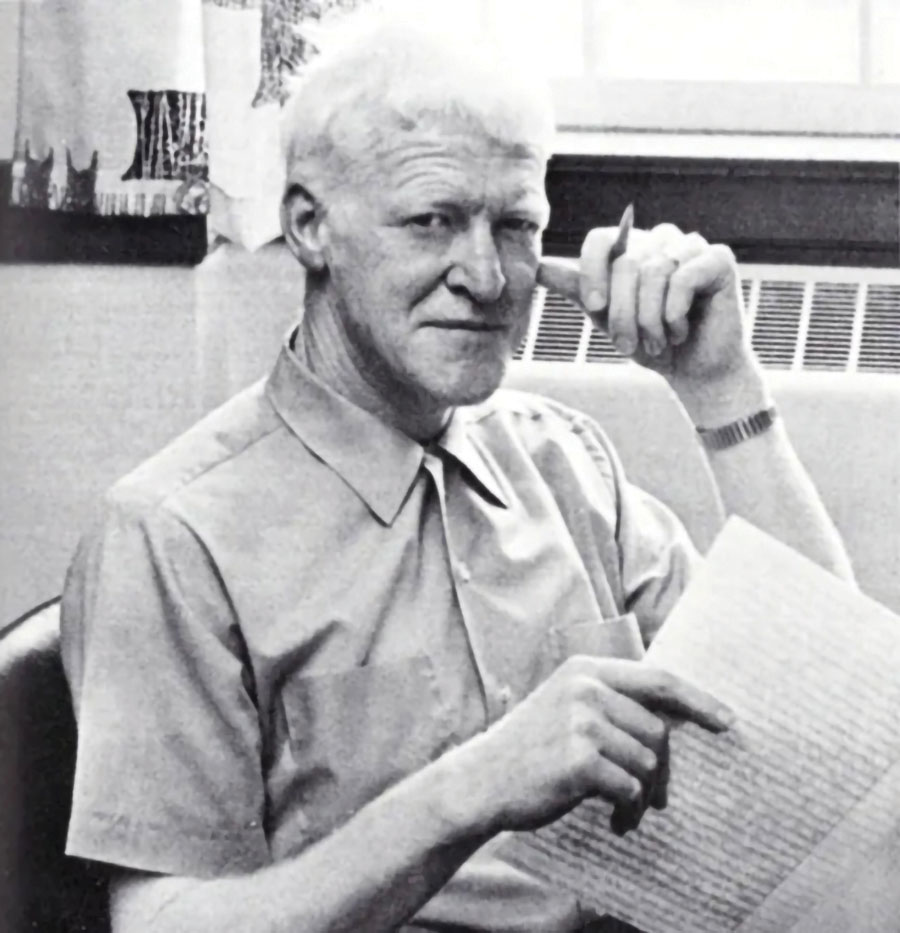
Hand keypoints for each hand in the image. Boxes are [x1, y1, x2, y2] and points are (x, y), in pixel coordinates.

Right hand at [453, 656, 733, 836]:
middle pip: (658, 730)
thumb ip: (611, 704)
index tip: (727, 721)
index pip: (658, 679)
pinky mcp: (578, 759)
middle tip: (656, 798)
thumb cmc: (531, 749)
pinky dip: (629, 809)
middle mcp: (585, 688)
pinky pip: (630, 788)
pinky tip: (614, 819)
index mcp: (586, 670)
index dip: (698, 700)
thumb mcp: (567, 707)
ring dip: (645, 795)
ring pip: (648, 762)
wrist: (482, 779)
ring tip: (627, 810)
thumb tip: (675, 722)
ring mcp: (581, 721)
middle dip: (664, 770)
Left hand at [537, 211, 755, 392]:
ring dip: (650, 319)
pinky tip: (681, 329)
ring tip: (658, 341)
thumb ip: (577, 289)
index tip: (595, 308)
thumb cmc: (650, 341)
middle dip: (623, 313)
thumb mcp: (605, 317)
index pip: (600, 239)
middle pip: (626, 262)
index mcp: (632, 247)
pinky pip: (684, 279)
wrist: (694, 370)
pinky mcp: (719, 259)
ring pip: (654, 272)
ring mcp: (692, 246)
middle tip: (631, 343)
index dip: (592, 274)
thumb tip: (537, 268)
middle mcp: (661, 238)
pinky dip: (675, 314)